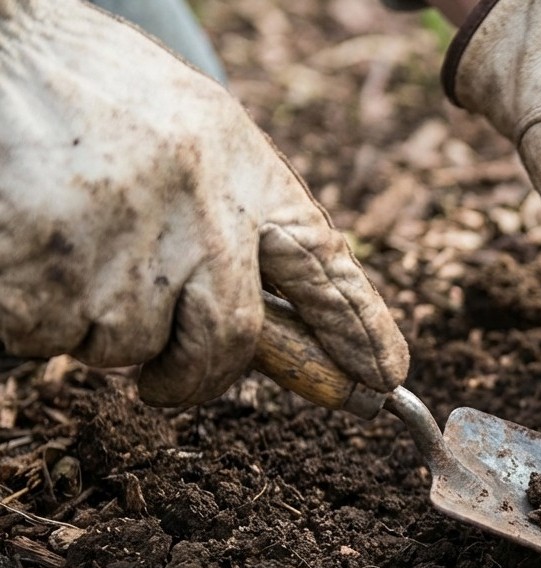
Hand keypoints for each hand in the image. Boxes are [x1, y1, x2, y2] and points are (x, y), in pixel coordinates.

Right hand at [0, 0, 407, 405]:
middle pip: (230, 338)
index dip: (357, 327)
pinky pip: (51, 337)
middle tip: (170, 385)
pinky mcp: (49, 279)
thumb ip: (233, 212)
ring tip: (66, 239)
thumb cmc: (86, 89)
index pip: (322, 266)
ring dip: (96, 321)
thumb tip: (274, 324)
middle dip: (200, 376)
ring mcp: (126, 248)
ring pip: (129, 346)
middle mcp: (200, 212)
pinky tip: (24, 242)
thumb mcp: (191, 131)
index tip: (385, 376)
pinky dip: (35, 313)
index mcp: (242, 168)